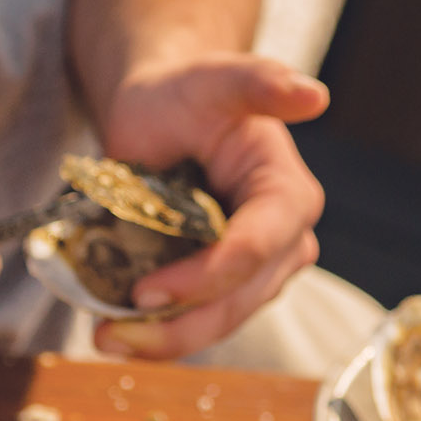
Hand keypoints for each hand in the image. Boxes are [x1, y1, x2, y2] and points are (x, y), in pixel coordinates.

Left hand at [92, 54, 328, 359]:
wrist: (161, 115)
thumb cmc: (186, 94)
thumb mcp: (213, 80)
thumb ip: (258, 82)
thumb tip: (315, 95)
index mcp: (289, 195)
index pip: (254, 249)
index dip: (204, 277)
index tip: (145, 291)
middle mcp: (285, 242)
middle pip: (237, 300)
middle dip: (178, 324)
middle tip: (109, 334)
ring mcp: (258, 272)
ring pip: (218, 322)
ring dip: (163, 340)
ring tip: (104, 339)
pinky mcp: (226, 289)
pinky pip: (198, 322)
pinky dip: (157, 334)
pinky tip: (116, 334)